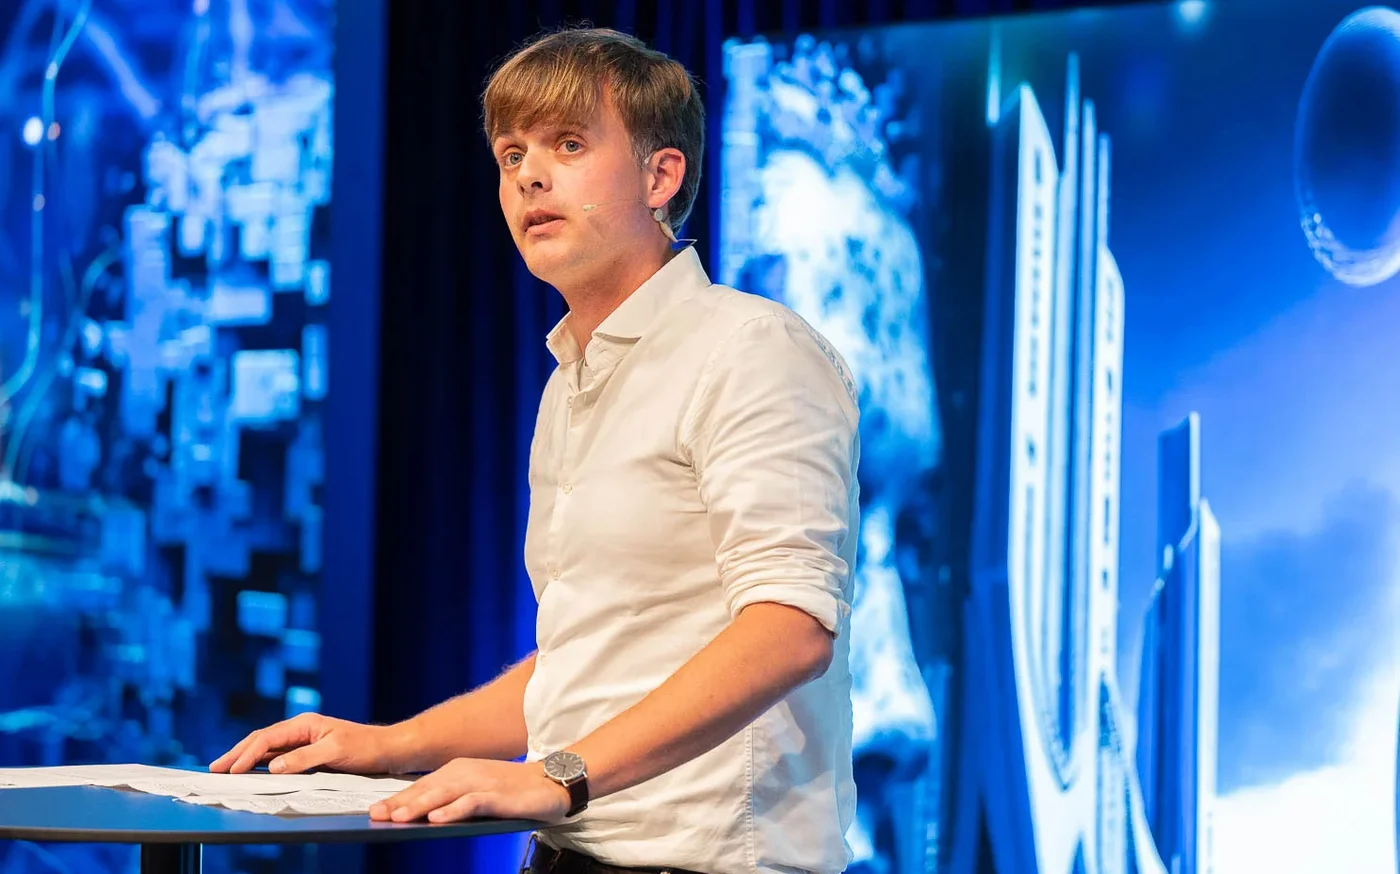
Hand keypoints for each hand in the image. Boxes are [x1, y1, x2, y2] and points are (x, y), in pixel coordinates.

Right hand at [209, 712, 403, 774]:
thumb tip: (273, 766)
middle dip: (237, 753)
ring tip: (225, 768)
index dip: (247, 755)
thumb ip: (304, 758)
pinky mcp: (307, 751)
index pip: (267, 739)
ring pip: (266, 748)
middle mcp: (301, 729)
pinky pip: (277, 756)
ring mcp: (303, 740)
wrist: (387, 749)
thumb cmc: (365, 747)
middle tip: (214, 768)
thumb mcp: (335, 752)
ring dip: (245, 758)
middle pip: (261, 740)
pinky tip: (250, 770)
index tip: (231, 770)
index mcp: (305, 724)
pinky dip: (260, 763)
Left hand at [368, 758, 571, 824]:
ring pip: (444, 794)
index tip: (373, 811)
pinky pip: (471, 803)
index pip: (421, 786)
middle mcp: (465, 772)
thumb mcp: (475, 791)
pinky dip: (453, 810)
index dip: (397, 798)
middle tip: (375, 815)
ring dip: (420, 805)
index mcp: (457, 770)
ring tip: (398, 817)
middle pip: (427, 789)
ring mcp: (481, 782)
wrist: (551, 782)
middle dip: (400, 802)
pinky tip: (437, 819)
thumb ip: (451, 800)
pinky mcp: (497, 794)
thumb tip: (422, 816)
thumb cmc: (510, 790)